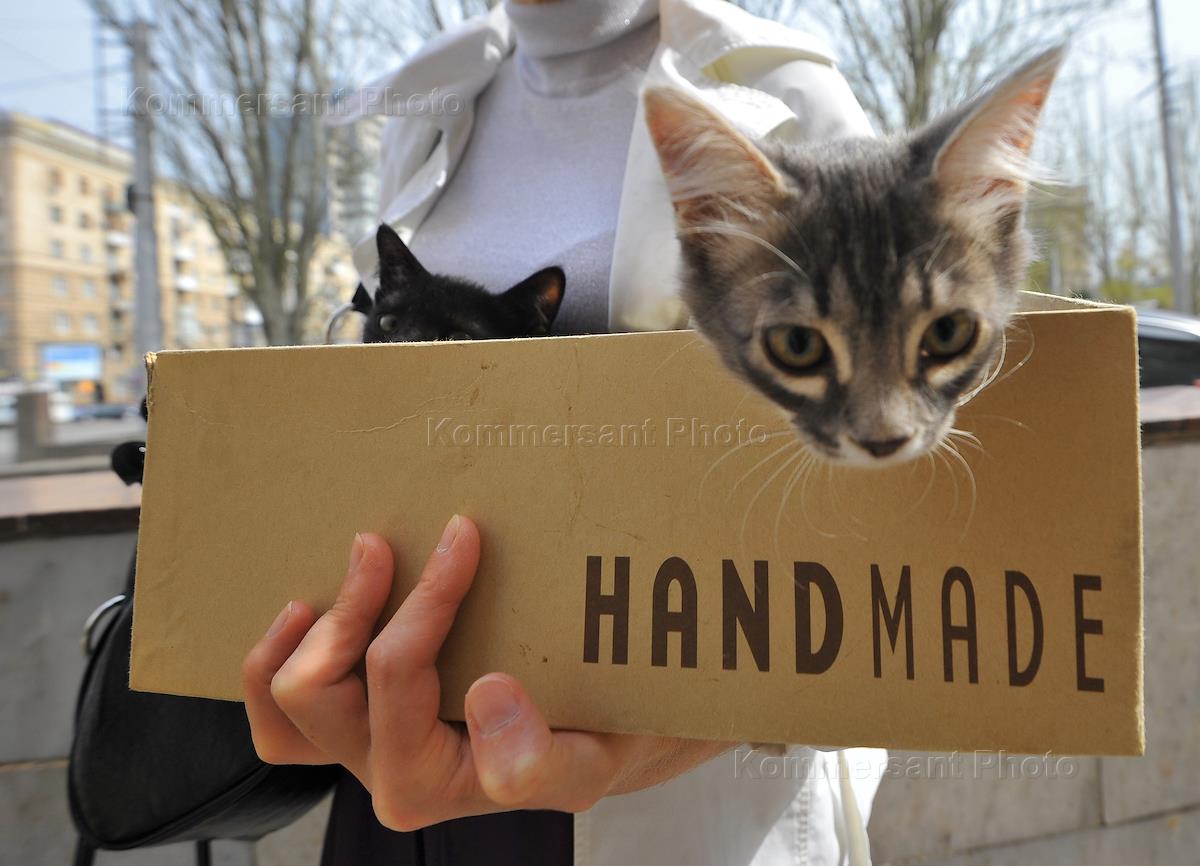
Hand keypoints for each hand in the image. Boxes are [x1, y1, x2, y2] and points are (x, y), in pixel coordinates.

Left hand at [242, 516, 731, 829]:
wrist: (598, 743)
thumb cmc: (594, 745)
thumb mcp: (588, 761)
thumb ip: (538, 759)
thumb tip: (486, 696)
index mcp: (431, 781)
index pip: (397, 675)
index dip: (425, 596)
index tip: (463, 534)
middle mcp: (383, 770)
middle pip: (316, 687)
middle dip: (351, 607)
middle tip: (384, 543)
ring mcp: (361, 750)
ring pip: (287, 698)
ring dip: (308, 627)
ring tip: (354, 565)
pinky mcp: (353, 731)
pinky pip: (281, 717)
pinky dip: (278, 659)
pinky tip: (305, 613)